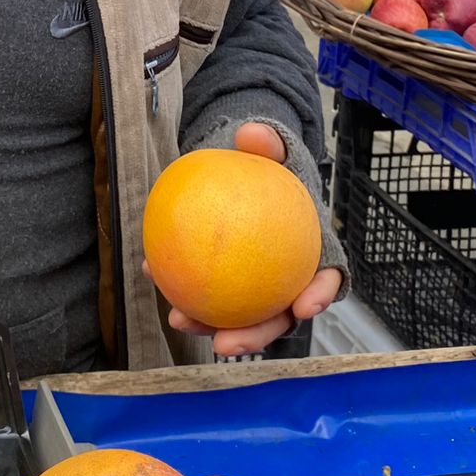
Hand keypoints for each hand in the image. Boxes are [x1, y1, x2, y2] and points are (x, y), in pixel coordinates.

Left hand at [158, 121, 343, 356]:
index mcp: (314, 253)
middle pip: (278, 317)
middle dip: (253, 337)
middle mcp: (290, 279)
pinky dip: (182, 285)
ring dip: (210, 325)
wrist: (249, 174)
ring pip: (239, 316)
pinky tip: (150, 272)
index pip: (325, 280)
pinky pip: (208, 290)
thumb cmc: (271, 169)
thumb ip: (267, 143)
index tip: (303, 309)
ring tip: (178, 320)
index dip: (317, 298)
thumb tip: (251, 132)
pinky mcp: (229, 284)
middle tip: (223, 343)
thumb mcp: (273, 150)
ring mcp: (260, 288)